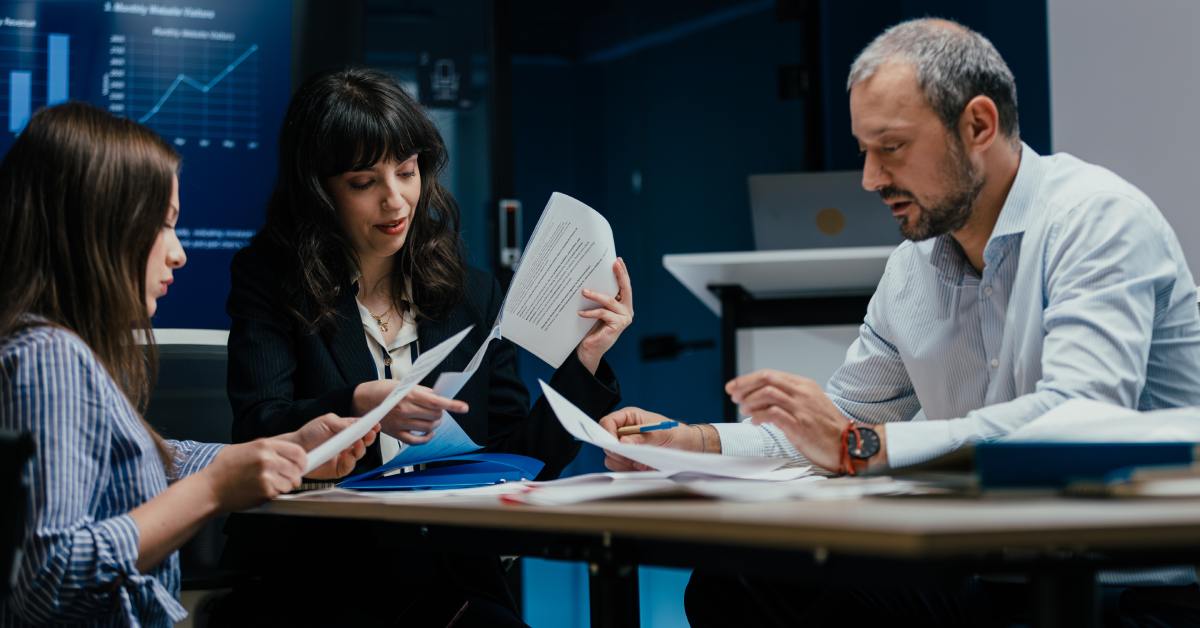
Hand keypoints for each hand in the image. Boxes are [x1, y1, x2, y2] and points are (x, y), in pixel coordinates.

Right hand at [200, 438, 306, 511]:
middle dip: (295, 476)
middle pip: (298, 468)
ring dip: (284, 486)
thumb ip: (267, 449)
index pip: (298, 451)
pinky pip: (280, 493)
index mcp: (264, 445)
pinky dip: (274, 494)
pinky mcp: (265, 490)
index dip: (302, 461)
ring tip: (268, 485)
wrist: (209, 488)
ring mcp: (267, 475)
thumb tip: (286, 452)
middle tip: (285, 479)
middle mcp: (268, 458)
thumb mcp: (246, 449)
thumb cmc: (223, 469)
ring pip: (291, 482)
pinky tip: (261, 491)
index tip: (300, 466)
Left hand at [284, 413, 378, 479]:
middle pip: (365, 441)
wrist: (295, 449)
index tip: (376, 425)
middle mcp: (348, 443)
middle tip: (370, 434)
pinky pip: (350, 466)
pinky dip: (350, 461)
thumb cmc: (309, 434)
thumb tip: (358, 425)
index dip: (371, 426)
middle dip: (369, 437)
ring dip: (361, 448)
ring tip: (358, 444)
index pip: (363, 428)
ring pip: (359, 454)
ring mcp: (344, 456)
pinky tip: (347, 455)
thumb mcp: (327, 421)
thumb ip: (343, 423)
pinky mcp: (339, 469)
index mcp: (347, 430)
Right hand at [353, 381, 466, 444]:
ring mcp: (400, 424)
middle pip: (435, 416)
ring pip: (429, 428)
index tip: (464, 407)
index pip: (436, 402)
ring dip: (435, 424)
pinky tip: (428, 433)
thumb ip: (423, 391)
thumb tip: (438, 397)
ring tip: (433, 419)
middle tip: (439, 410)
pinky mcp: (396, 434)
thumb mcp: (404, 384)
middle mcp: (405, 410)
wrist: (362, 400)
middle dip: (441, 413)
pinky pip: (417, 441)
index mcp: (408, 395)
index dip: (452, 405)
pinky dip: (426, 438)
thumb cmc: (382, 390)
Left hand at [576, 258, 633, 373]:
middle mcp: (627, 310)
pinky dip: (590, 312)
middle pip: (625, 289)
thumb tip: (590, 277)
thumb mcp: (597, 308)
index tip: (617, 260)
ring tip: (584, 292)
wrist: (589, 349)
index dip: (622, 272)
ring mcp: (624, 318)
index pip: (625, 285)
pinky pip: (602, 313)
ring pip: (609, 301)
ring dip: (595, 295)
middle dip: (620, 275)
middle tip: (614, 263)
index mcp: (623, 304)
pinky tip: (580, 313)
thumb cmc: (591, 327)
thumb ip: (600, 297)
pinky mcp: (618, 325)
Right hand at [597, 407, 702, 470]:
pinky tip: (644, 466)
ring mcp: (625, 446)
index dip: (606, 434)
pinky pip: (620, 467)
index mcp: (628, 418)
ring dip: (625, 462)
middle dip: (618, 452)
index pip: (607, 423)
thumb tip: (623, 442)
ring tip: (642, 461)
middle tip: (633, 456)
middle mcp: (624, 431)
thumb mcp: (660, 433)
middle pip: (606, 443)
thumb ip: (640, 438)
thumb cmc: (675, 433)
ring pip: (611, 458)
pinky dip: (630, 469)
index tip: (614, 445)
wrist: (686, 447)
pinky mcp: (629, 460)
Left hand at [726, 369, 854, 471]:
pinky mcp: (800, 425)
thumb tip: (760, 399)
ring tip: (743, 410)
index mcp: (804, 386)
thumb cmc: (826, 428)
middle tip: (732, 395)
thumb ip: (788, 399)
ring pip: (768, 394)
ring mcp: (802, 408)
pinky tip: (754, 421)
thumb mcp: (809, 405)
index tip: (734, 387)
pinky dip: (759, 416)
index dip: (748, 380)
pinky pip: (773, 414)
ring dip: (750, 401)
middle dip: (744, 385)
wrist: (848, 444)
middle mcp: (802, 393)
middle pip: (766, 379)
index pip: (770, 374)